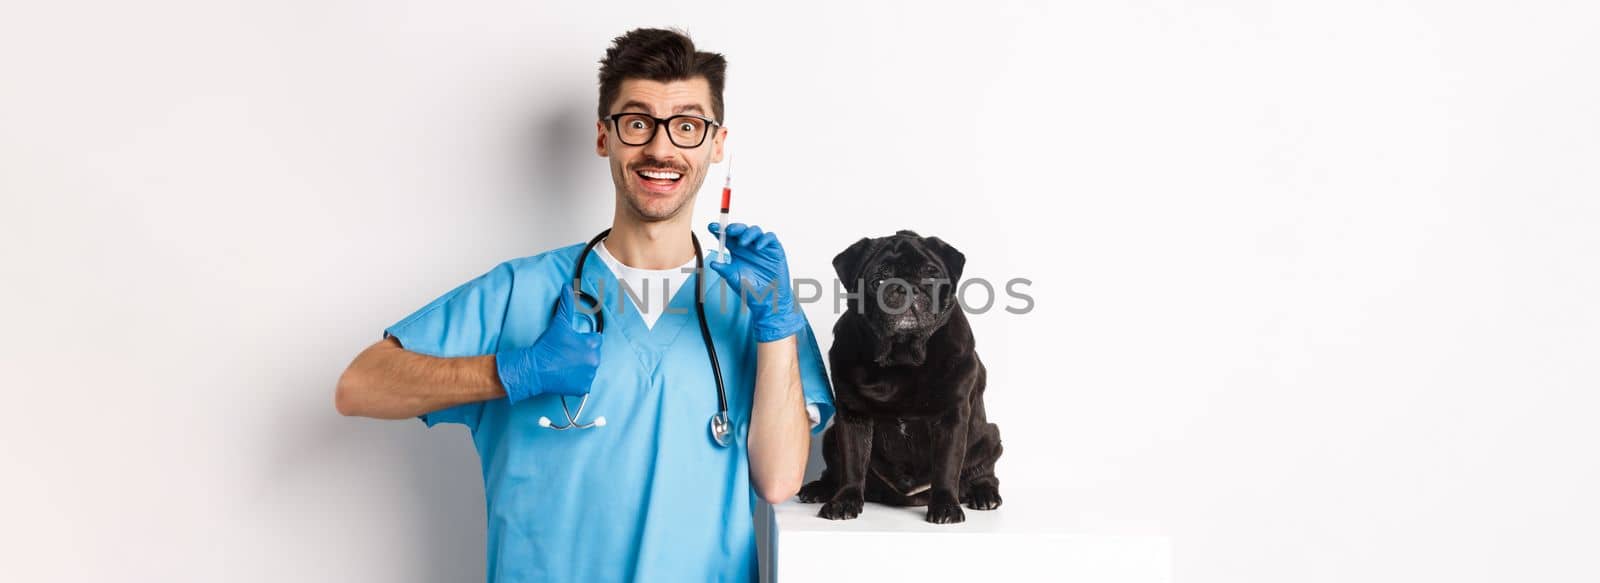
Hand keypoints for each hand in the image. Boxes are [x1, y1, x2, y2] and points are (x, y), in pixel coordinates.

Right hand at [495, 286, 602, 402]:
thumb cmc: (547, 346)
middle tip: (566, 355)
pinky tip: (566, 376)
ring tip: (564, 365)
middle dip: (583, 354)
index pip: (595, 339)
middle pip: (593, 354)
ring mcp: (589, 375)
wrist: (535, 368)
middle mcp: (594, 360)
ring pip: (589, 369)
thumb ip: (566, 304)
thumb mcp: (559, 323)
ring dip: (581, 367)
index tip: (572, 344)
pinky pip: (585, 384)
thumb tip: (567, 287)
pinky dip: (577, 381)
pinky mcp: (583, 388)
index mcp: (592, 344)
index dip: (583, 340)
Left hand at [706, 222, 804, 342]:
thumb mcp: (734, 279)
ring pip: (755, 230)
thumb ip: (724, 270)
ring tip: (742, 242)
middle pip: (740, 230)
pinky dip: (764, 239)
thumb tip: (713, 263)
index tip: (711, 227)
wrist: (767, 299)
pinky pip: (770, 237)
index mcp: (736, 251)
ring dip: (747, 233)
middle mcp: (748, 246)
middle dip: (733, 227)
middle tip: (728, 231)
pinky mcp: (774, 249)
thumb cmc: (750, 289)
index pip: (726, 237)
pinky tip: (758, 247)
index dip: (719, 229)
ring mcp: (761, 247)